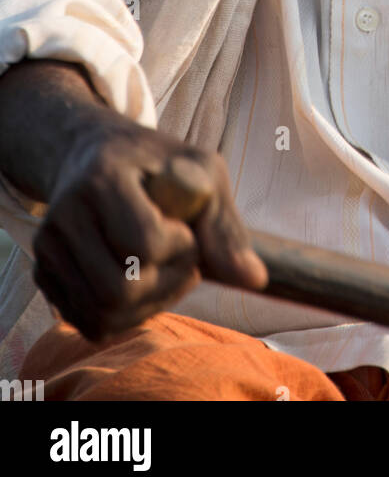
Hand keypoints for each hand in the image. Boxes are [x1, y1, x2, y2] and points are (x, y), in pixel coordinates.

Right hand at [32, 117, 266, 341]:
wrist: (92, 152)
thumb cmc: (156, 162)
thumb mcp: (201, 171)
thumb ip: (225, 225)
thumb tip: (256, 280)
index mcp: (102, 177)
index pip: (143, 242)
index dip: (179, 247)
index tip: (187, 229)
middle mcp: (64, 215)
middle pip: (118, 291)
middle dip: (165, 284)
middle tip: (181, 257)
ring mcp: (48, 248)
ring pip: (102, 316)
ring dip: (149, 305)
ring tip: (164, 270)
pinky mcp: (45, 274)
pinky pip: (89, 324)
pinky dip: (125, 316)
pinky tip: (141, 282)